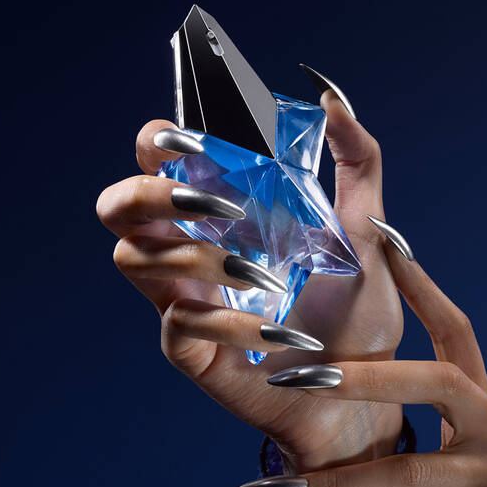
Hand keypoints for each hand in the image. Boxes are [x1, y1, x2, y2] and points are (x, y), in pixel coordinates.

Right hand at [96, 87, 404, 471]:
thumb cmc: (358, 310)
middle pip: (119, 206)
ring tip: (260, 274)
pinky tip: (274, 327)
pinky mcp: (191, 350)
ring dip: (194, 258)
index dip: (157, 143)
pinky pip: (179, 323)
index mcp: (222, 215)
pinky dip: (228, 320)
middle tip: (209, 207)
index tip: (192, 141)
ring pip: (135, 259)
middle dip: (148, 194)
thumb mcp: (367, 231)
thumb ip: (357, 162)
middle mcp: (192, 251)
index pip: (158, 163)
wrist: (361, 387)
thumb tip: (331, 100)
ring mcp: (186, 301)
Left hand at [241, 230, 486, 486]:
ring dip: (335, 484)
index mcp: (484, 405)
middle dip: (367, 376)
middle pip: (436, 380)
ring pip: (406, 470)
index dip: (423, 285)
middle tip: (298, 377)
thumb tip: (346, 400)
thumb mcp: (448, 461)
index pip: (456, 331)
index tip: (386, 241)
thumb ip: (415, 432)